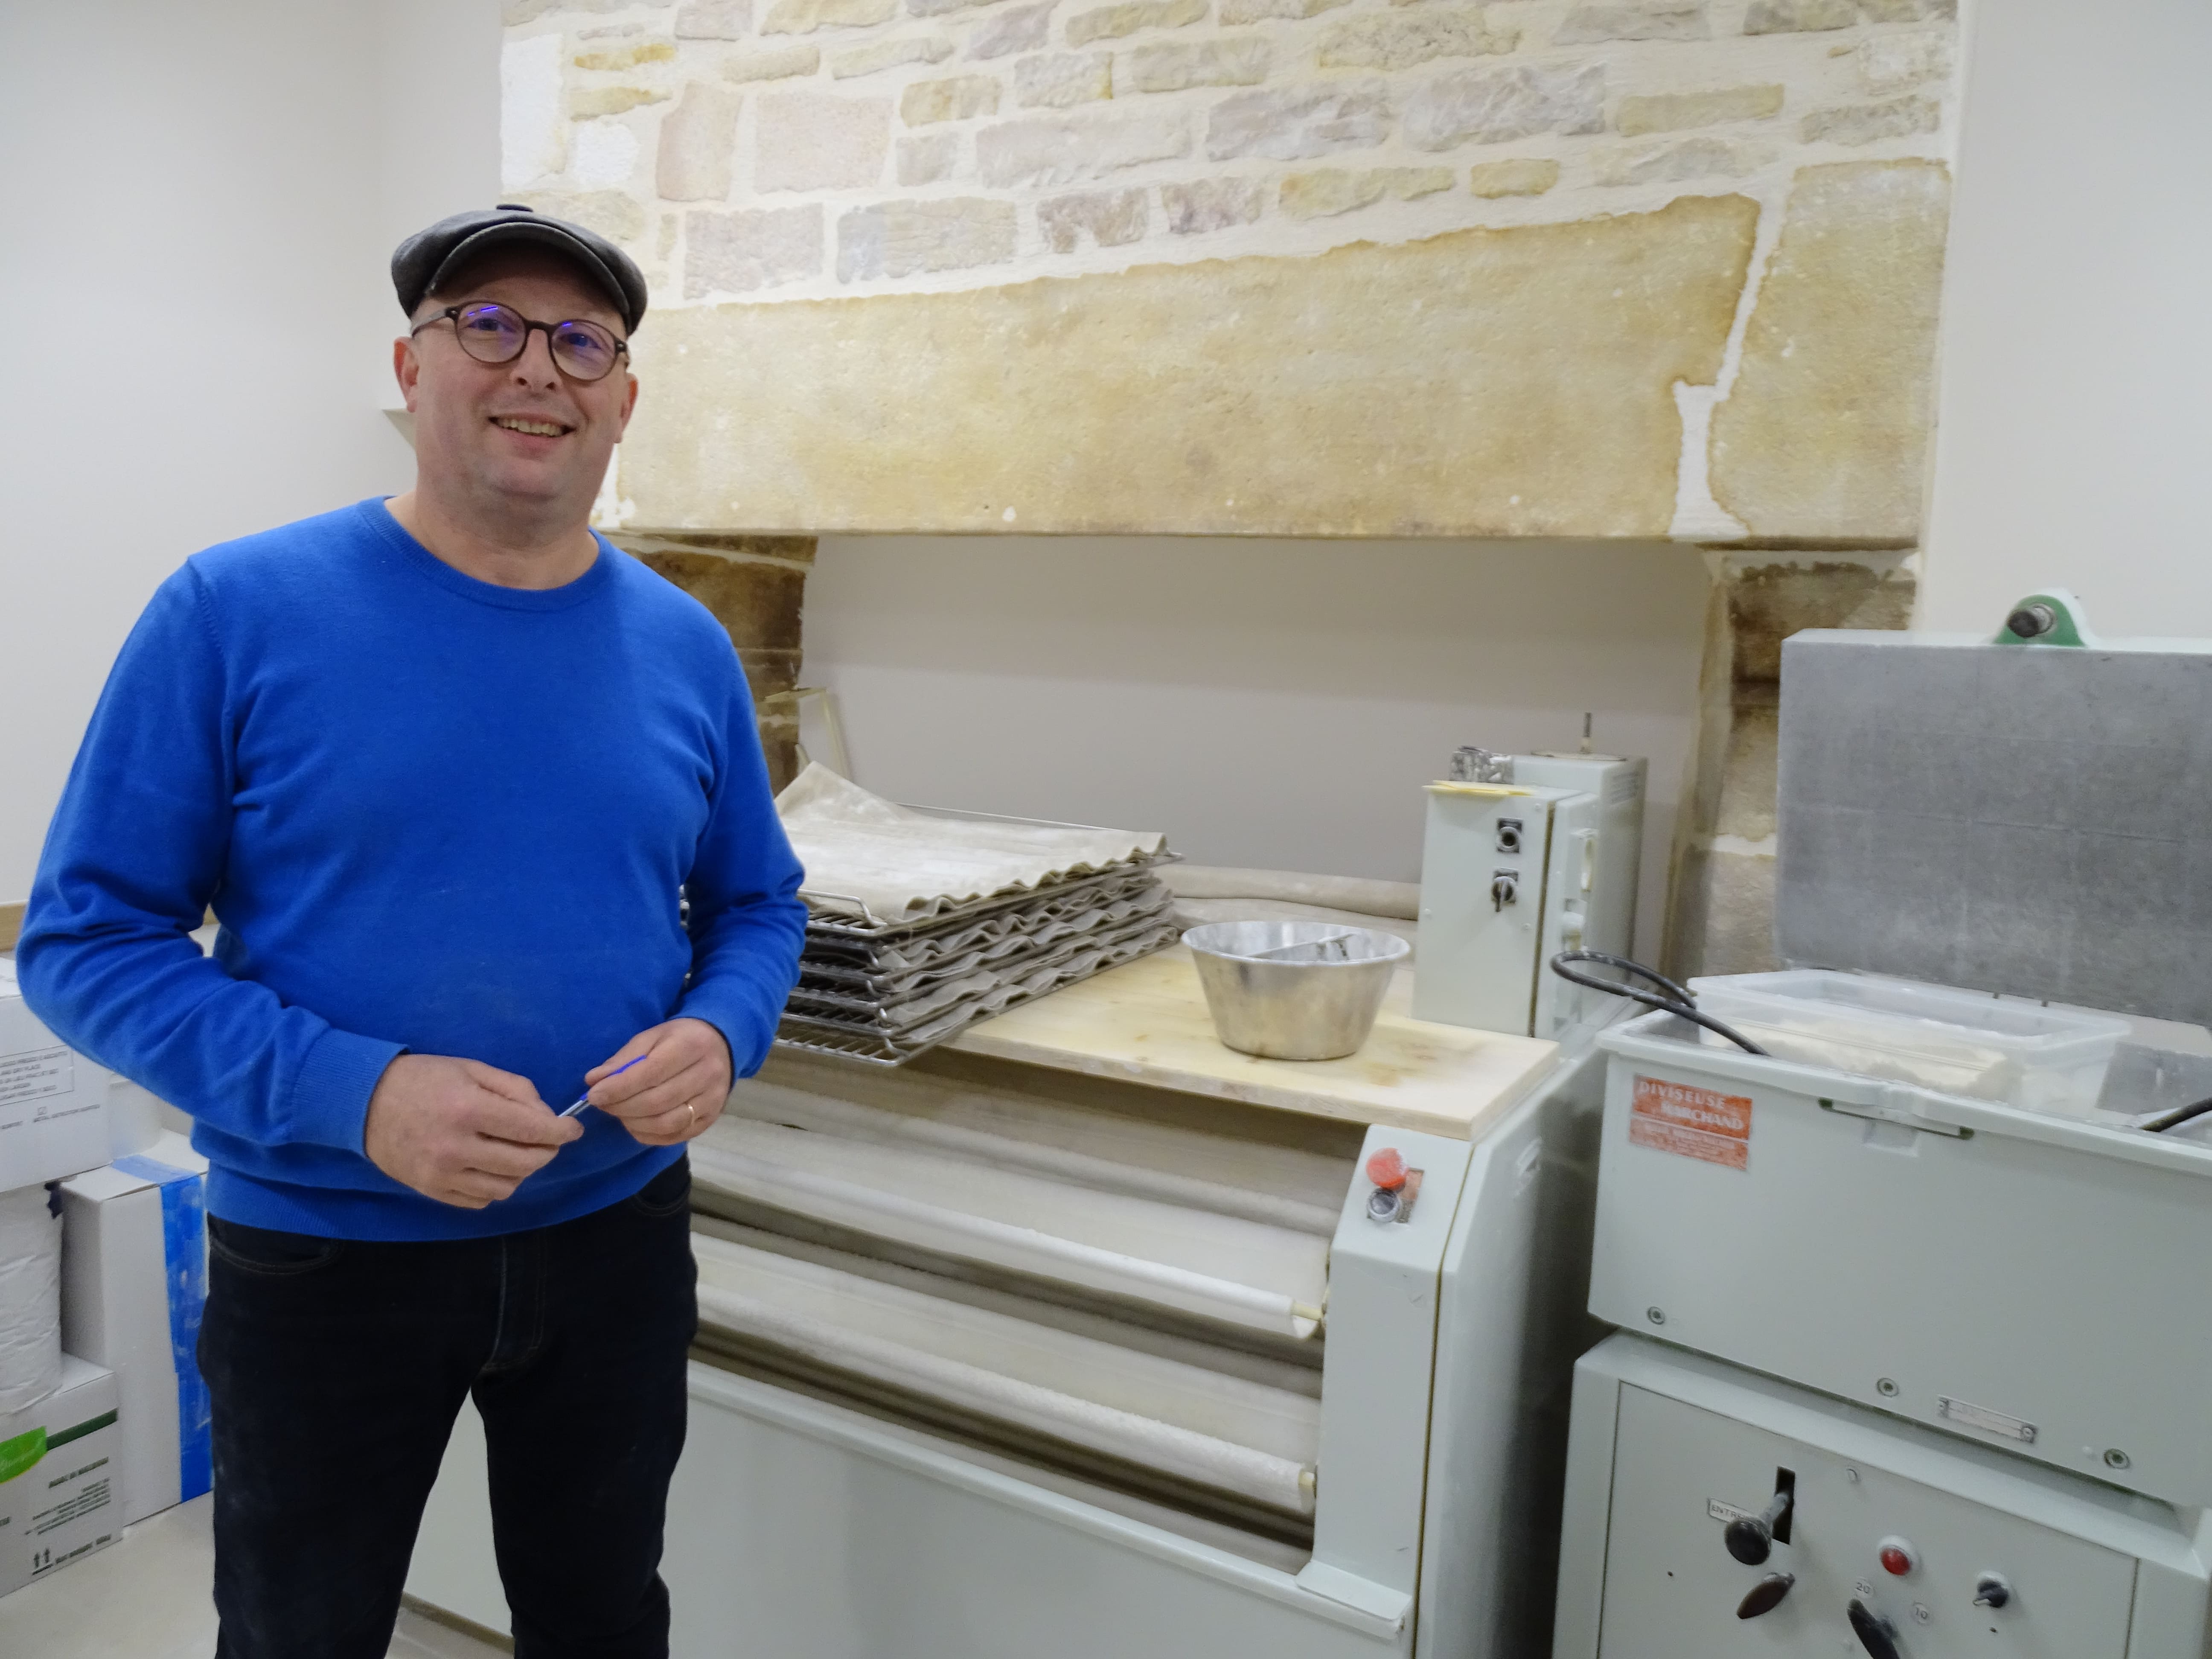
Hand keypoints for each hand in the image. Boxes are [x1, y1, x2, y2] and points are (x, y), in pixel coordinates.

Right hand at [363, 1054, 581, 1208]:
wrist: (365, 1103)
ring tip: (515, 1151)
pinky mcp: (430, 1191)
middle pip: (524, 1164)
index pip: (531, 1131)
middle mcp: (455, 1148)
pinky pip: (480, 1200)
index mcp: (468, 1110)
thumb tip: (547, 1118)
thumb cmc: (425, 1079)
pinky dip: (494, 1186)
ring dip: (521, 1172)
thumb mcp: (473, 1069)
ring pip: (505, 1188)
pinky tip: (489, 1166)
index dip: (560, 1132)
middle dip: (545, 1152)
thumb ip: (516, 1091)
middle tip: (545, 1140)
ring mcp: (441, 1175)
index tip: (572, 1130)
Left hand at [582, 1018, 731, 1146]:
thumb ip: (623, 1059)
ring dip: (634, 1123)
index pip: (651, 1073)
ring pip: (666, 1123)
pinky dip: (649, 1135)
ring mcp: (713, 1100)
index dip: (619, 1088)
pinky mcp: (711, 1119)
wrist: (720, 1045)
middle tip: (603, 1104)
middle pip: (657, 1101)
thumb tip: (594, 1081)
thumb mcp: (650, 1037)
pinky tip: (636, 1124)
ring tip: (619, 1113)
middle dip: (622, 1107)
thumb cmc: (679, 1039)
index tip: (594, 1095)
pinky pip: (675, 1136)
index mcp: (691, 1045)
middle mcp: (707, 1074)